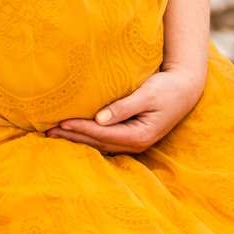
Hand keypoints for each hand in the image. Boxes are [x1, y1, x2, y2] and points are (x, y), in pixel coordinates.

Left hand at [48, 65, 205, 154]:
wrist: (185, 90)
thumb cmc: (166, 88)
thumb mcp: (146, 95)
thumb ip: (123, 107)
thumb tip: (100, 119)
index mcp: (140, 135)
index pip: (102, 133)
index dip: (80, 128)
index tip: (61, 122)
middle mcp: (136, 143)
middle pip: (98, 142)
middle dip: (73, 136)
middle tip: (48, 130)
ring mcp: (135, 143)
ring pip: (100, 144)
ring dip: (78, 139)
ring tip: (54, 133)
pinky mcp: (132, 137)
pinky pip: (105, 141)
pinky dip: (88, 137)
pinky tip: (73, 133)